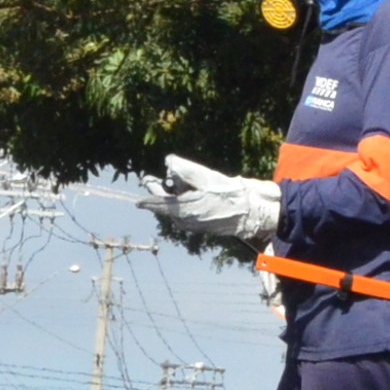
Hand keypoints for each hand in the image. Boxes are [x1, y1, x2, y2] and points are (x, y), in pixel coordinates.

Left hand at [150, 154, 281, 249]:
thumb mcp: (204, 176)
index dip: (148, 198)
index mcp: (182, 210)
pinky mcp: (200, 227)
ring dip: (176, 197)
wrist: (249, 211)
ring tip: (188, 186)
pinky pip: (185, 215)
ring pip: (176, 210)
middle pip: (166, 205)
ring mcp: (192, 226)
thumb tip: (168, 162)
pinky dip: (185, 204)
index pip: (158, 203)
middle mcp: (184, 221)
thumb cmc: (227, 193)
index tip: (139, 198)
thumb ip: (183, 168)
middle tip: (167, 178)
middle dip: (165, 191)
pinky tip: (197, 195)